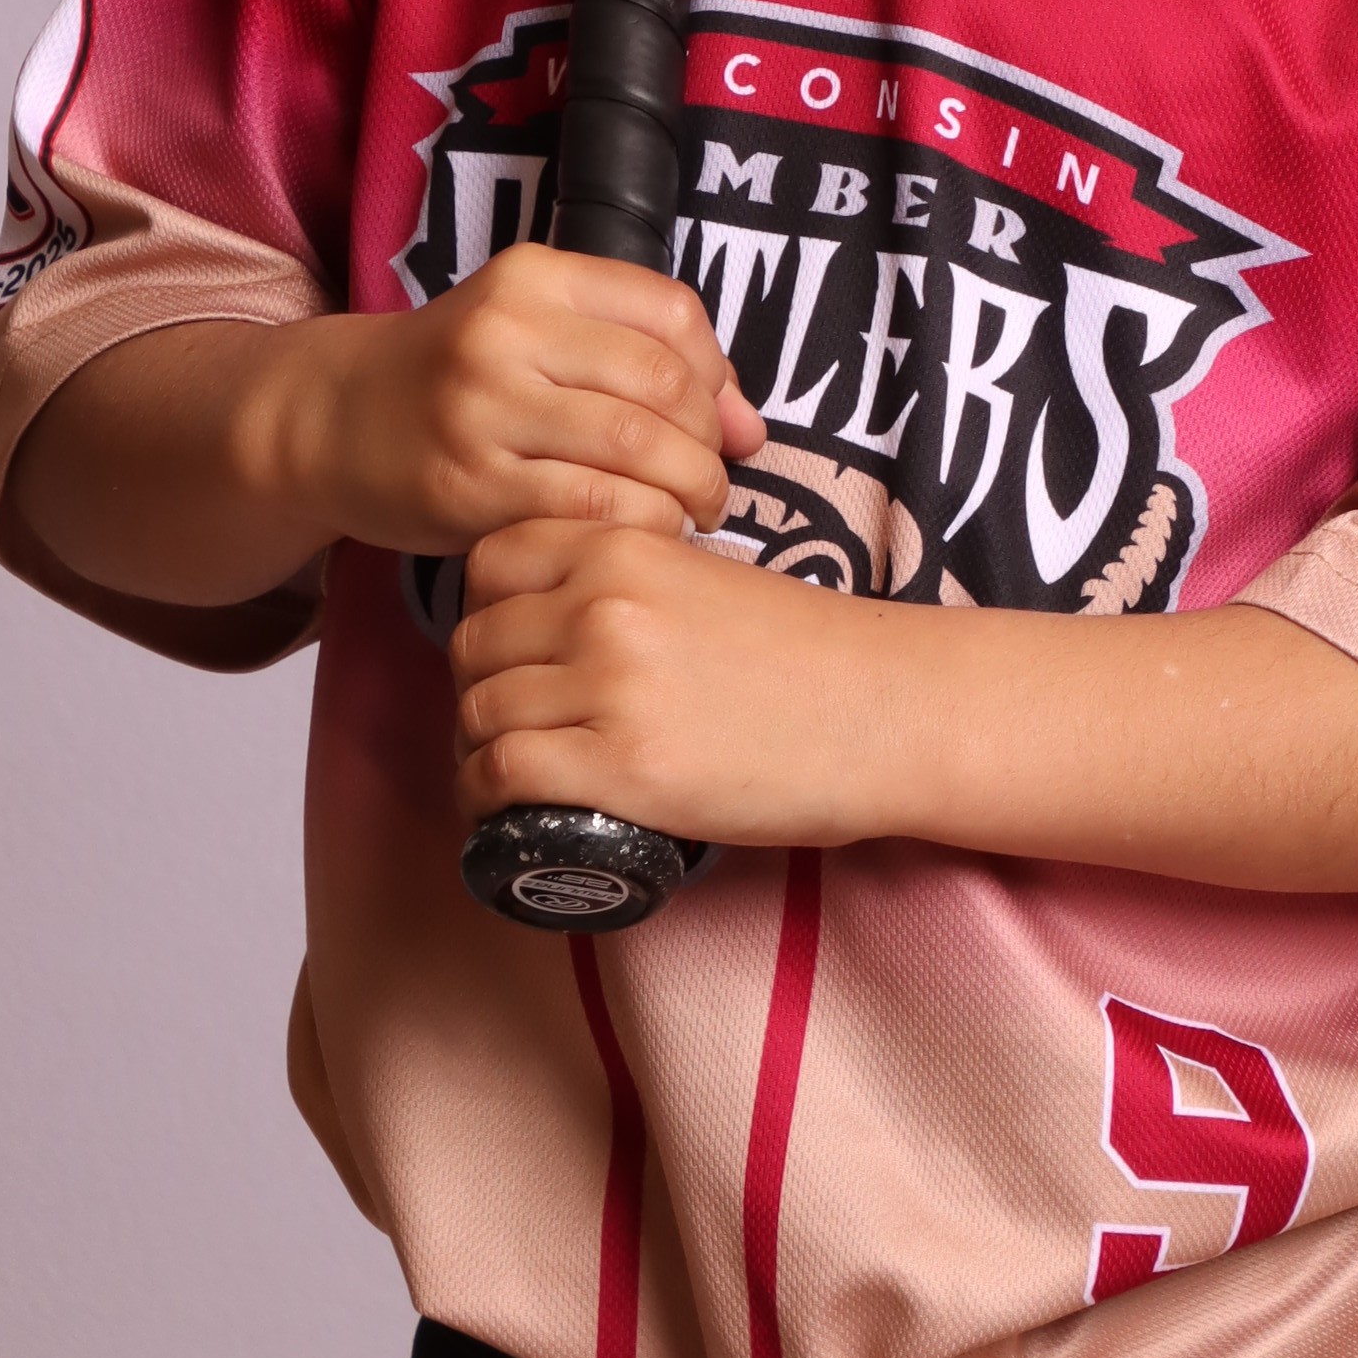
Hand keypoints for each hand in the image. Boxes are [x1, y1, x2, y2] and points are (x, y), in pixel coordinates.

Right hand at [247, 248, 762, 559]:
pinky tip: (639, 537)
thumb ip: (644, 360)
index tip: (715, 419)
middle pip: (662, 387)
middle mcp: (505, 331)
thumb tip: (751, 428)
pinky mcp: (468, 486)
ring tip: (690, 514)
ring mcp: (482, 410)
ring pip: (635, 451)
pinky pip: (590, 510)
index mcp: (533, 275)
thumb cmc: (458, 377)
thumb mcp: (538, 334)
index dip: (717, 374)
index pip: (672, 313)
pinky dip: (638, 528)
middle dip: (708, 446)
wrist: (331, 419)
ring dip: (687, 493)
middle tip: (713, 483)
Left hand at [450, 518, 891, 851]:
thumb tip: (558, 618)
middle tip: (509, 725)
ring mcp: (609, 684)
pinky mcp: (622, 766)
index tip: (510, 649)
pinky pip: (503, 773)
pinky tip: (505, 811)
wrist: (884, 711)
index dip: (487, 610)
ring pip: (479, 710)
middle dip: (478, 687)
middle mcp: (604, 605)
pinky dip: (486, 797)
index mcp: (624, 546)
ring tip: (510, 773)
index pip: (490, 562)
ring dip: (478, 748)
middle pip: (473, 643)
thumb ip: (630, 580)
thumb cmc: (807, 653)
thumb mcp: (703, 576)